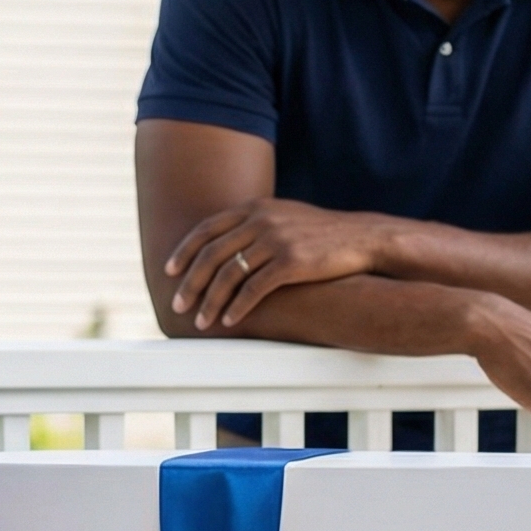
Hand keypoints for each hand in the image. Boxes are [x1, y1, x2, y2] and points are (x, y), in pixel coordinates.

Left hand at [165, 200, 389, 327]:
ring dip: (210, 302)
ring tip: (201, 322)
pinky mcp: (292, 262)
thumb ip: (252, 224)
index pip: (206, 229)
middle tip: (177, 305)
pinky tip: (230, 322)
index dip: (183, 251)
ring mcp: (276, 240)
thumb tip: (220, 243)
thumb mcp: (282, 217)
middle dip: (190, 283)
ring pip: (229, 275)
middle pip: (211, 255)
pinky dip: (238, 308)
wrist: (362, 239)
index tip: (168, 272)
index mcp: (255, 208)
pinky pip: (254, 289)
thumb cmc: (318, 234)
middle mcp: (261, 221)